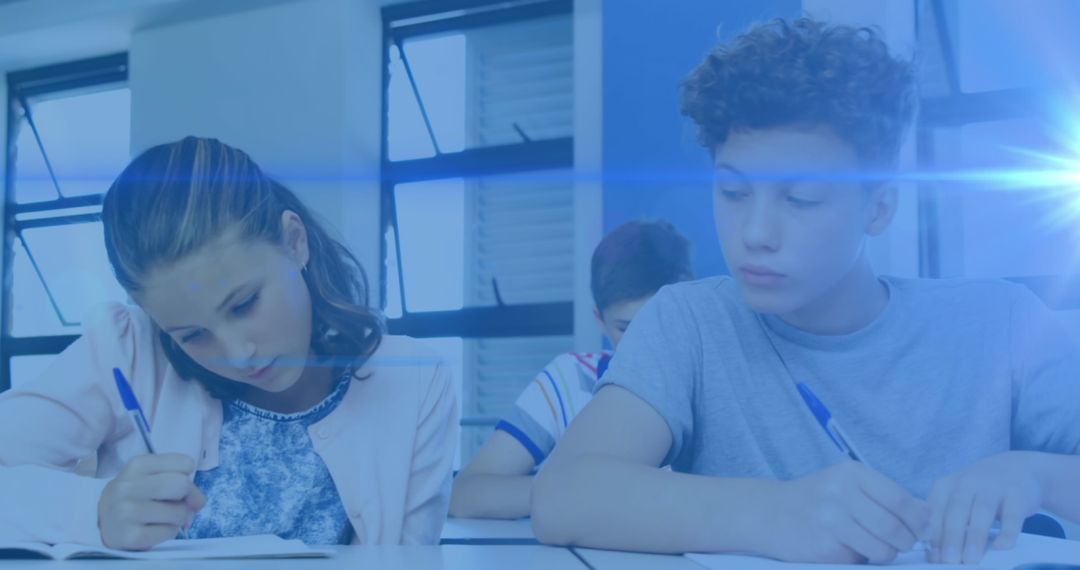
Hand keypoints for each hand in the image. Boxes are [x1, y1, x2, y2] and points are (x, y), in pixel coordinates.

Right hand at [97, 454, 205, 550]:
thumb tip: (197, 504)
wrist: (100, 520)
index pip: (186, 463)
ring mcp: (126, 512)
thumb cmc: (135, 495)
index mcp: (137, 465)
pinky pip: (170, 532)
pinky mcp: (130, 536)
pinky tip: (154, 529)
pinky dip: (170, 532)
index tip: (177, 484)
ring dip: (179, 517)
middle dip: (188, 497)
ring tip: (162, 517)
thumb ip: (180, 480)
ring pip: (179, 512)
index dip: (188, 476)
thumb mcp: (151, 477)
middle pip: (181, 485)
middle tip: (178, 504)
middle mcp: (128, 486)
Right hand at [760, 461, 928, 563]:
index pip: (900, 499)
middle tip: (901, 543)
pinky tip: (848, 548)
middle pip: (893, 527)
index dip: (918, 519)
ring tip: (877, 548)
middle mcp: (840, 493)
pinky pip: (859, 559)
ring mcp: (830, 520)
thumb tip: (929, 514)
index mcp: (851, 473)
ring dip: (887, 554)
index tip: (921, 529)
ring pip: (881, 548)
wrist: (769, 513)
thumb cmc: (816, 499)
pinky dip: (861, 558)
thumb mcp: (847, 484)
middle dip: (906, 541)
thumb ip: (885, 496)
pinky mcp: (823, 546)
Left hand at [926, 451, 1041, 564]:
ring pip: (981, 511)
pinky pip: (1012, 514)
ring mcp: (994, 486)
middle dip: (951, 538)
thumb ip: (944, 522)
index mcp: (946, 485)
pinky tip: (1001, 547)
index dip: (934, 534)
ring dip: (975, 537)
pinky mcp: (1018, 494)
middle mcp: (967, 482)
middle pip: (956, 511)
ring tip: (971, 560)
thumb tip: (934, 554)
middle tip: (950, 561)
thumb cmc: (979, 493)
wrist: (1018, 469)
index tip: (933, 557)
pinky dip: (1007, 531)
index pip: (935, 511)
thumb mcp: (957, 500)